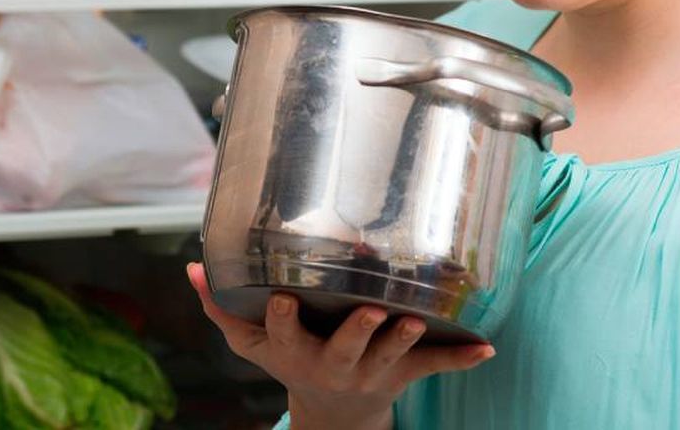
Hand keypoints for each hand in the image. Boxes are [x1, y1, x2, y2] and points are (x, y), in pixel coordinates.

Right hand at [188, 262, 494, 429]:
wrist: (335, 412)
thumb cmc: (294, 360)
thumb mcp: (254, 344)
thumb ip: (222, 307)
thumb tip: (193, 267)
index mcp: (299, 353)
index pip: (286, 334)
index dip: (284, 319)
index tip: (283, 297)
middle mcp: (337, 363)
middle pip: (346, 349)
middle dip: (358, 331)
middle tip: (372, 310)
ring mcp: (375, 368)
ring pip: (393, 354)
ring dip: (406, 339)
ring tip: (418, 319)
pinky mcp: (407, 371)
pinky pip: (436, 365)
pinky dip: (462, 358)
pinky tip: (486, 347)